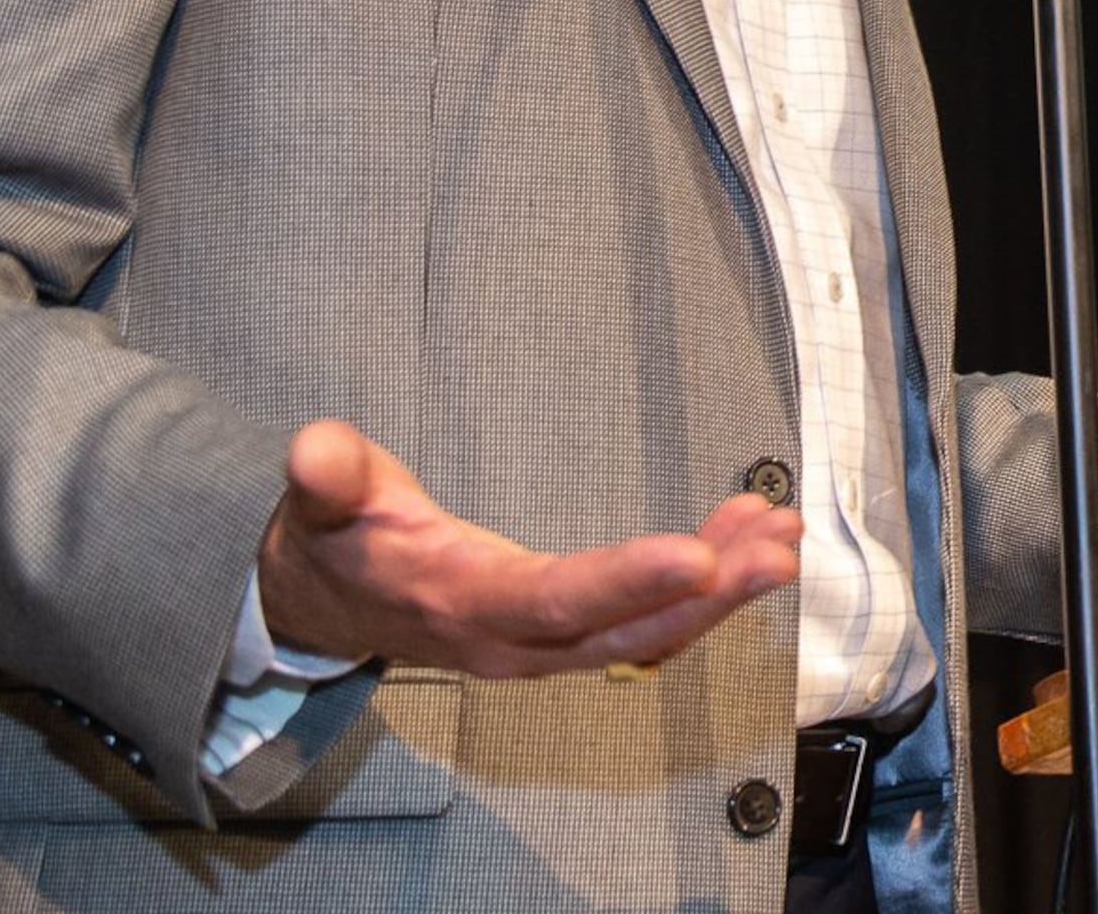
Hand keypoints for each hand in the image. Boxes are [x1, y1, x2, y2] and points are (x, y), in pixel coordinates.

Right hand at [254, 419, 802, 676]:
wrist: (325, 602)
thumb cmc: (337, 541)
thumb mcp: (319, 501)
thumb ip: (325, 476)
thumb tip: (314, 450)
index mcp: (460, 602)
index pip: (555, 599)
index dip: (627, 582)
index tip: (699, 555)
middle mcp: (512, 641)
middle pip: (625, 632)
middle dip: (710, 596)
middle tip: (778, 548)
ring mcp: (543, 647)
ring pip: (648, 633)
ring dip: (722, 590)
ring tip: (783, 536)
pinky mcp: (565, 636)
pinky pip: (645, 624)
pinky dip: (703, 590)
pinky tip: (748, 541)